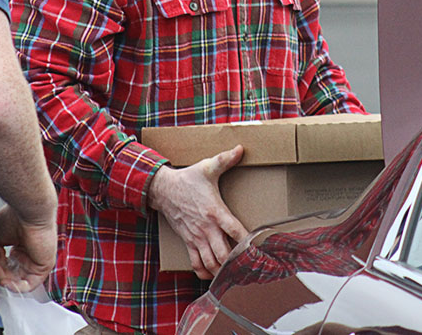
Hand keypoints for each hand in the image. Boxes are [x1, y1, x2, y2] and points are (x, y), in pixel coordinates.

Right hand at [0, 204, 57, 292]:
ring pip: (18, 282)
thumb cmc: (14, 217)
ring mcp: (37, 261)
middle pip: (10, 276)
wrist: (28, 212)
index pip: (6, 268)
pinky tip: (5, 281)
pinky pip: (30, 285)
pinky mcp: (44, 266)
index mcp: (19, 249)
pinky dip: (16, 287)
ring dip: (3, 279)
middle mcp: (28, 256)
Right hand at [149, 144, 248, 278]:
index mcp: (215, 211)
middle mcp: (206, 228)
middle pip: (223, 254)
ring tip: (234, 272)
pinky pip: (195, 264)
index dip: (247, 240)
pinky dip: (204, 272)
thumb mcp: (207, 167)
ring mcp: (196, 237)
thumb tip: (241, 148)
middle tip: (249, 265)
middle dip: (236, 261)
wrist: (163, 189)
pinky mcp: (188, 242)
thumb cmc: (188, 179)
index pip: (235, 230)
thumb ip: (226, 159)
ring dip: (222, 269)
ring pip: (210, 263)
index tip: (259, 246)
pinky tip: (213, 273)